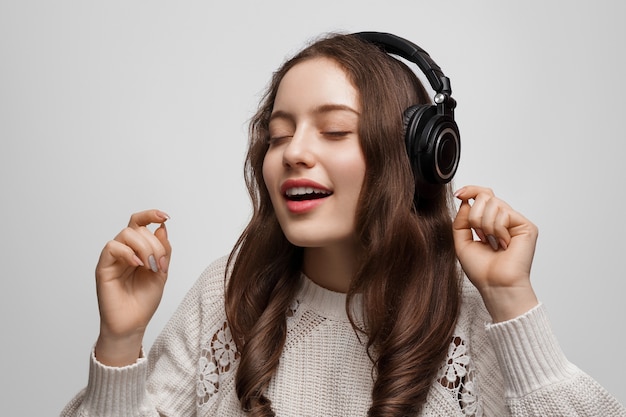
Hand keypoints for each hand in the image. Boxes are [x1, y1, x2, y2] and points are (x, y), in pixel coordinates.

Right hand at [94, 209, 171, 365]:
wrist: (132, 324)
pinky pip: (112, 247)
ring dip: (144, 247)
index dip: (151, 215)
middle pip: (137, 228)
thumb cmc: (144, 301)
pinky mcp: (103, 267)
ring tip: (150, 266)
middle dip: (154, 244)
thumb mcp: (161, 273)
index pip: (140, 224)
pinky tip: (138, 265)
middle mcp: (125, 251)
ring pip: (126, 234)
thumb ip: (163, 251)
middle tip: (159, 264)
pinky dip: (128, 252)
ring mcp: (113, 258)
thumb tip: (162, 228)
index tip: (165, 217)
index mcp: (138, 250)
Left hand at [453, 186, 538, 321]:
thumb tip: (466, 202)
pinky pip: (503, 213)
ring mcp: (515, 222)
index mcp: (490, 222)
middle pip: (485, 196)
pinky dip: (497, 229)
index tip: (459, 194)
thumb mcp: (462, 242)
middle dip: (475, 215)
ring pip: (492, 203)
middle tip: (479, 234)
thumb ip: (461, 221)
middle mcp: (504, 220)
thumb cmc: (482, 270)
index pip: (483, 196)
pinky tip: (503, 243)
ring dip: (485, 225)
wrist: (495, 284)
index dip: (471, 191)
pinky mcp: (526, 226)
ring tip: (492, 242)